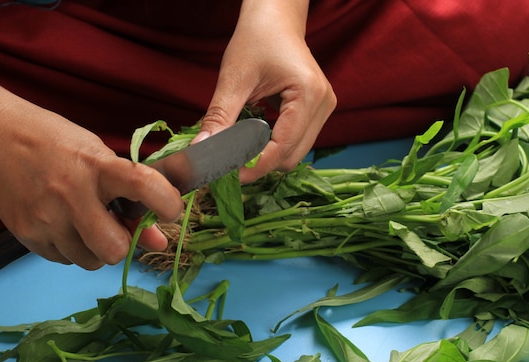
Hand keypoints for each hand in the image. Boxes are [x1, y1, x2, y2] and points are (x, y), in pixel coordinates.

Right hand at [0, 79, 183, 269]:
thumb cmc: (57, 144)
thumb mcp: (100, 159)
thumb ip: (132, 198)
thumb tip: (158, 240)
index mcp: (96, 166)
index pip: (143, 185)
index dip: (167, 203)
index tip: (171, 211)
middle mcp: (70, 194)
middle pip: (114, 249)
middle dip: (123, 244)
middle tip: (118, 228)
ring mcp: (45, 218)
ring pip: (91, 262)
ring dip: (98, 249)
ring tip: (88, 224)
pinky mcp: (27, 235)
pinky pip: (65, 260)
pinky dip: (72, 249)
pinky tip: (66, 225)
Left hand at [196, 0, 336, 182]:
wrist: (275, 19)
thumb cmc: (255, 39)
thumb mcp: (234, 79)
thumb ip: (220, 118)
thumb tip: (203, 152)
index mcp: (308, 94)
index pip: (282, 147)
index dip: (255, 167)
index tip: (227, 175)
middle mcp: (324, 104)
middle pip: (291, 156)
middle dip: (260, 165)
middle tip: (227, 165)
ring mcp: (325, 108)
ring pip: (295, 153)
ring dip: (266, 157)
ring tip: (238, 151)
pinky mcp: (319, 111)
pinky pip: (297, 141)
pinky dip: (273, 146)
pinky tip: (253, 138)